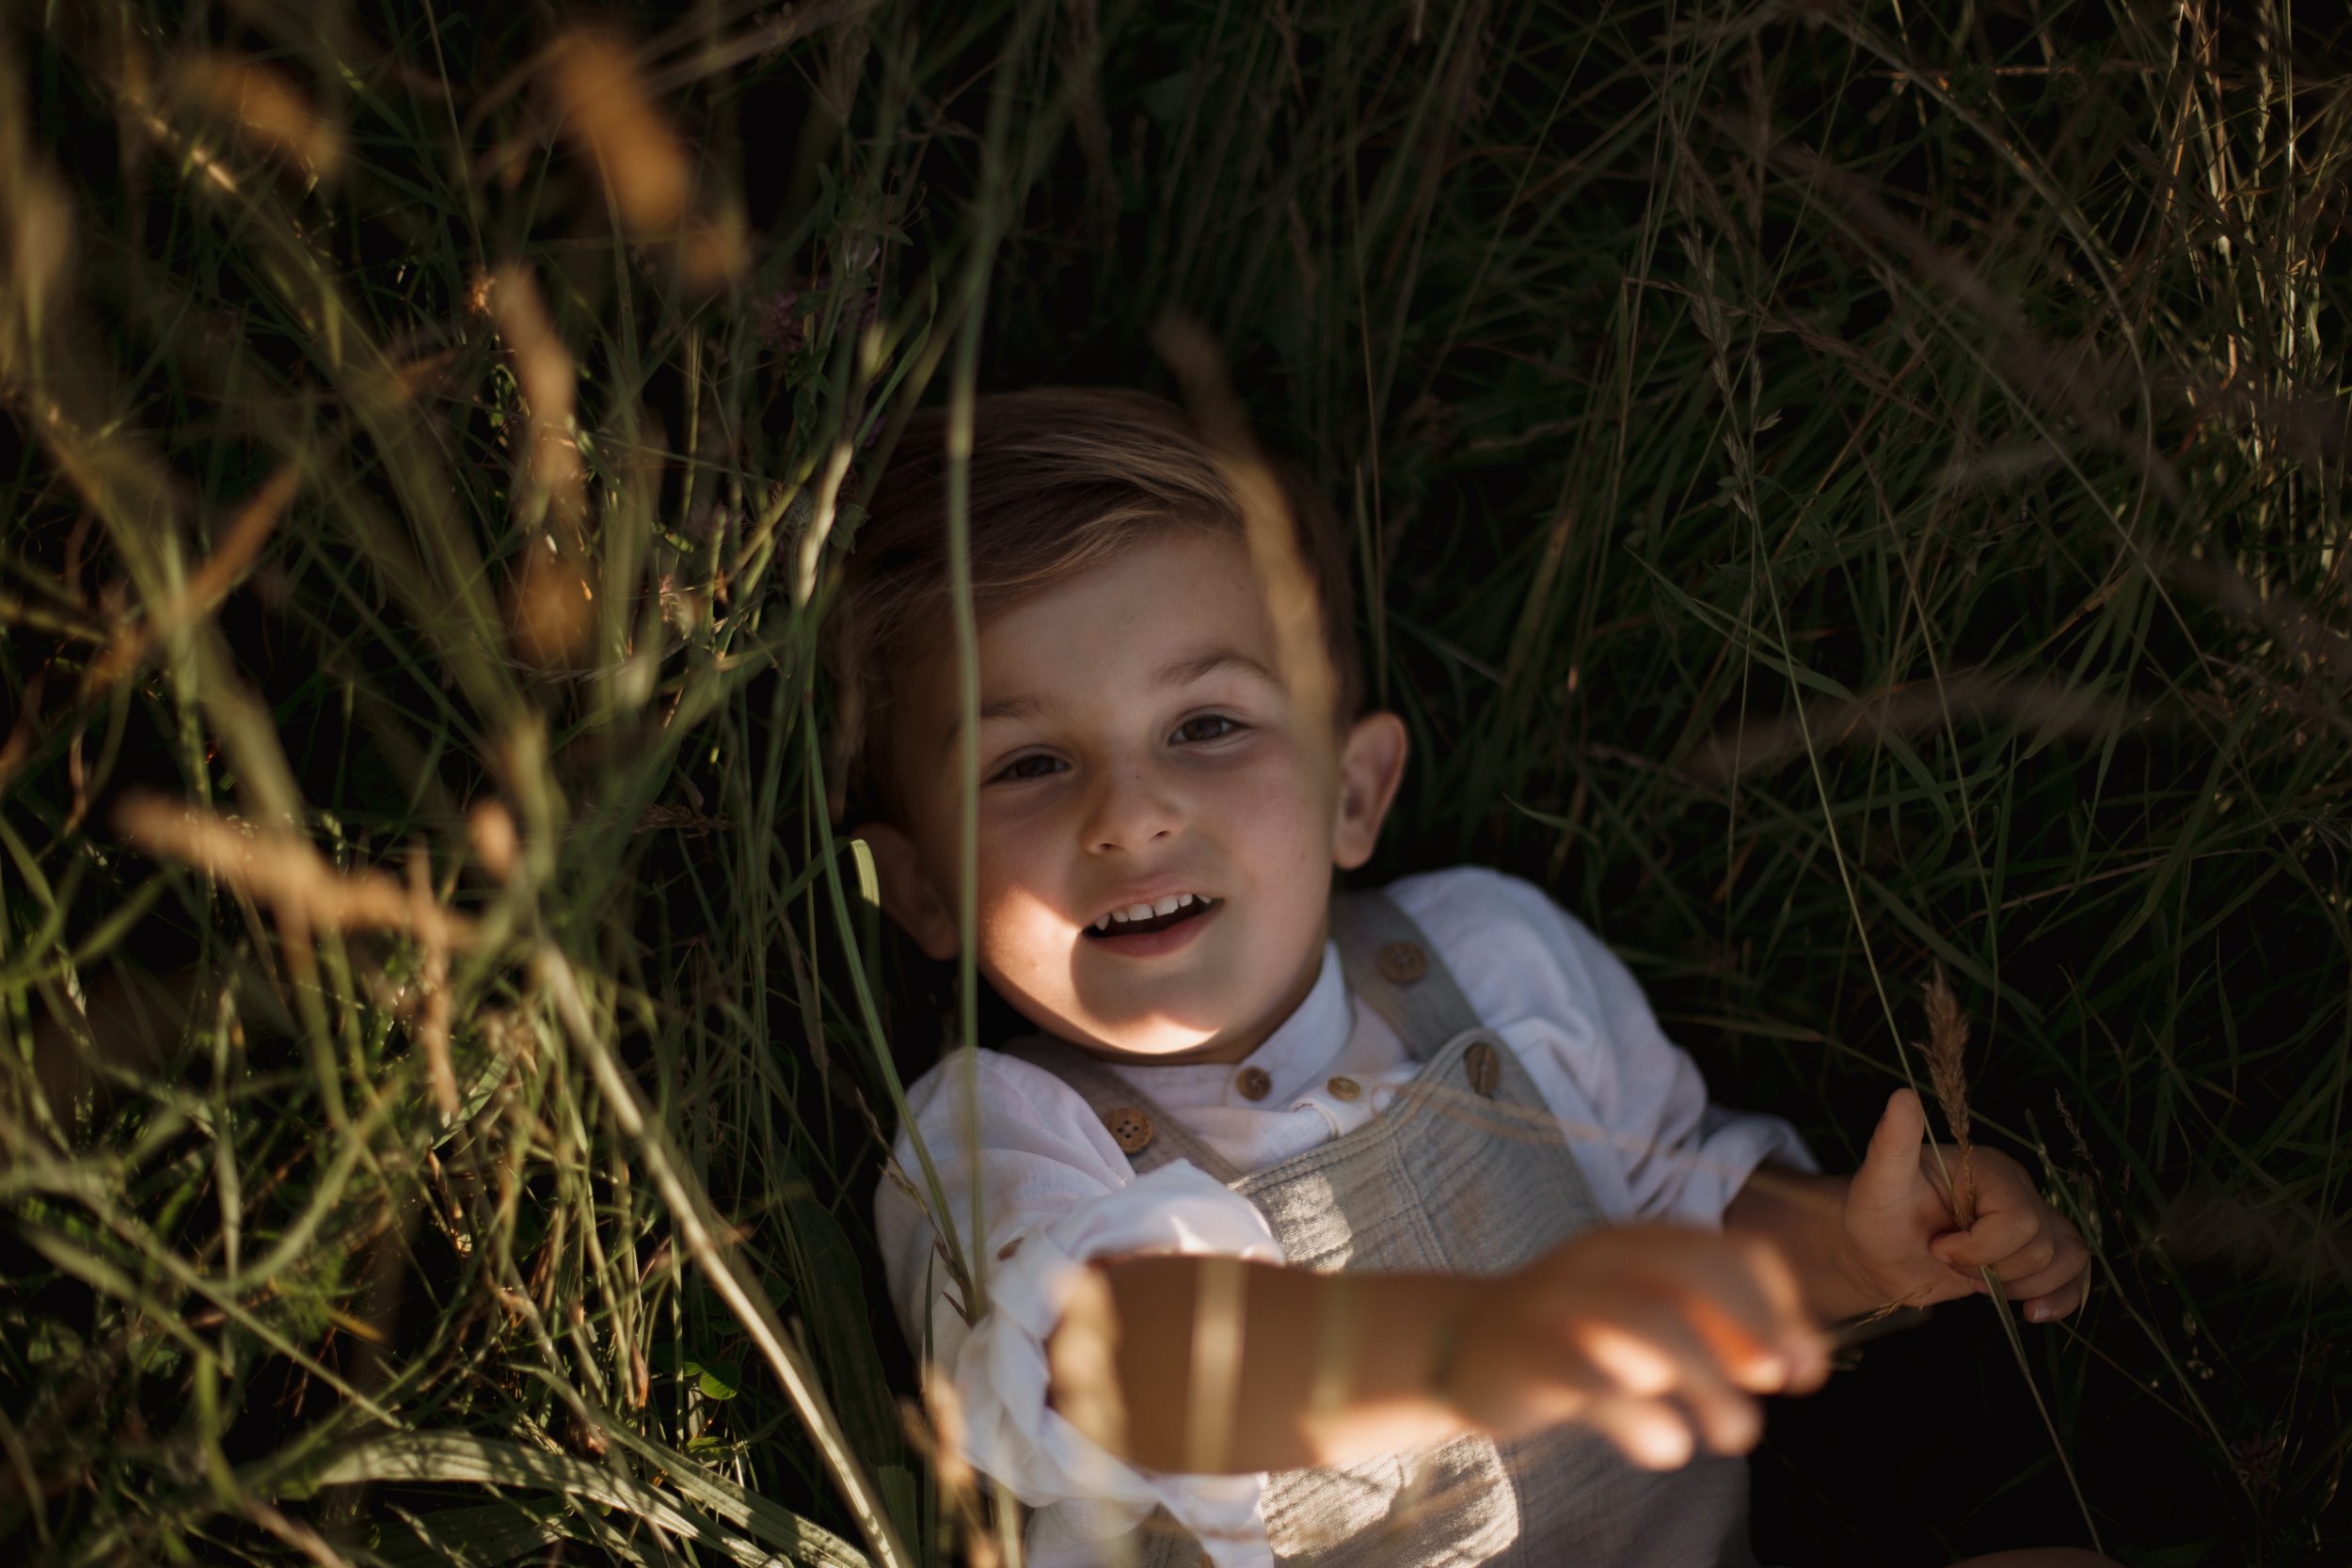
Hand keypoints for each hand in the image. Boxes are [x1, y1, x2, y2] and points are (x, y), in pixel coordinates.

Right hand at [1444, 1224, 1827, 1469]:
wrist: (1458, 1344)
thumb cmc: (1573, 1337)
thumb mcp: (1648, 1322)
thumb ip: (1714, 1336)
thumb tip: (1794, 1364)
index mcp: (1639, 1243)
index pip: (1730, 1250)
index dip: (1779, 1305)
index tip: (1804, 1369)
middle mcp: (1604, 1259)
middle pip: (1695, 1270)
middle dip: (1754, 1324)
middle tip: (1780, 1384)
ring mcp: (1562, 1301)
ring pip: (1648, 1321)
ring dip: (1708, 1380)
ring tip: (1738, 1434)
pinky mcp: (1527, 1352)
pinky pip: (1587, 1375)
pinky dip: (1636, 1414)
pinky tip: (1665, 1448)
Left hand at [1843, 1087, 2090, 1322]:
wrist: (1877, 1251)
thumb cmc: (1876, 1213)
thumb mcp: (1878, 1181)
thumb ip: (1892, 1142)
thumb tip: (1902, 1095)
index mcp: (1989, 1168)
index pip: (2019, 1220)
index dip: (1979, 1248)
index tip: (1937, 1246)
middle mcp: (2017, 1190)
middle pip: (2042, 1246)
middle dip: (1991, 1269)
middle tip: (1948, 1259)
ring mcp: (2030, 1222)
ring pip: (2067, 1259)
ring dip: (2020, 1286)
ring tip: (1974, 1280)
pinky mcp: (2032, 1252)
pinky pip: (2074, 1273)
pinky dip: (2061, 1297)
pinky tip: (2033, 1312)